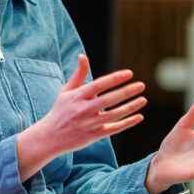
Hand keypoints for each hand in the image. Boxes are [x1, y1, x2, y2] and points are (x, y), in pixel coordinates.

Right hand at [17, 54, 145, 180]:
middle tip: (141, 85)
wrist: (49, 137)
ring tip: (143, 99)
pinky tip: (139, 116)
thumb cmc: (60, 111)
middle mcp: (83, 110)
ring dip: (130, 107)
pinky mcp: (93, 135)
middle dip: (126, 92)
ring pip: (114, 115)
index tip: (129, 73)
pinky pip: (114, 129)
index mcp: (77, 97)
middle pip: (109, 99)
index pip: (99, 85)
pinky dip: (127, 123)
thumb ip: (78, 74)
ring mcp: (88, 124)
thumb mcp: (66, 91)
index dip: (115, 78)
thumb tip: (82, 56)